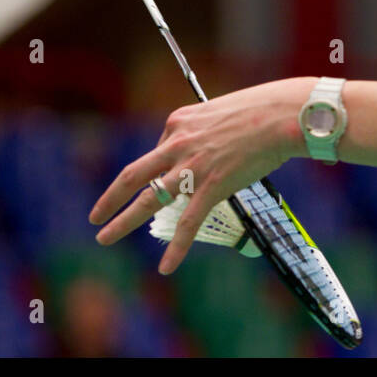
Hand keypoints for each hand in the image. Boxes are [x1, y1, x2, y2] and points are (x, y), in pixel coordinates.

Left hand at [89, 76, 312, 273]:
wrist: (282, 115)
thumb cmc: (260, 109)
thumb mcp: (219, 111)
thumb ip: (203, 131)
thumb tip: (206, 147)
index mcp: (177, 122)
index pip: (157, 150)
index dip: (158, 168)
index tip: (162, 177)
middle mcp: (178, 145)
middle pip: (133, 176)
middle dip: (110, 199)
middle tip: (94, 217)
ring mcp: (192, 168)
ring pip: (150, 200)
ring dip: (123, 222)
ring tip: (104, 238)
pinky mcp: (212, 187)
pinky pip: (188, 223)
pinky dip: (176, 249)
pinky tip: (166, 268)